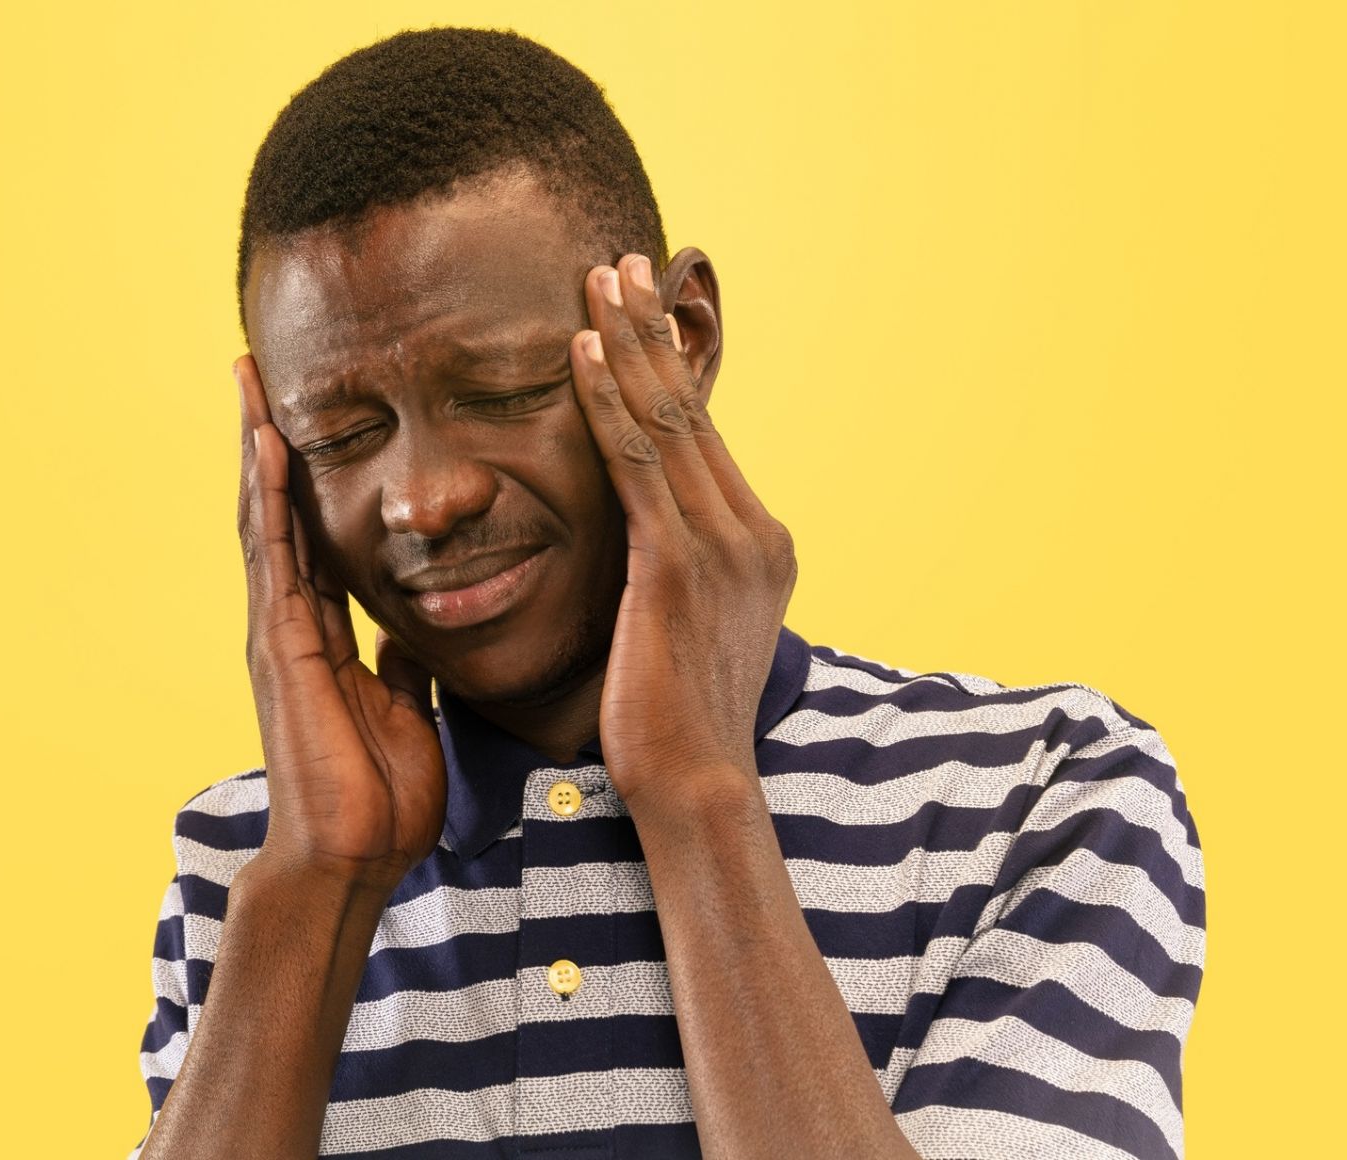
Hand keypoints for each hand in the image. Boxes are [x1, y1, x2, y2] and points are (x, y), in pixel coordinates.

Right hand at [235, 353, 446, 890]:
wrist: (353, 858)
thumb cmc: (378, 796)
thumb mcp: (407, 710)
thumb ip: (402, 664)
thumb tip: (415, 630)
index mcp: (326, 634)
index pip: (313, 535)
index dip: (306, 477)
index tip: (305, 417)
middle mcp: (293, 622)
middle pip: (278, 512)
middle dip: (268, 442)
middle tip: (259, 371)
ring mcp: (280, 631)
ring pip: (264, 520)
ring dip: (255, 449)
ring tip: (248, 380)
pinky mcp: (282, 646)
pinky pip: (274, 557)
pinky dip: (267, 499)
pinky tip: (264, 446)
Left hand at [570, 255, 797, 809]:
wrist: (695, 784)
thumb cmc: (678, 714)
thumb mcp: (695, 625)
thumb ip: (682, 568)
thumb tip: (649, 537)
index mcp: (762, 543)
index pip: (707, 439)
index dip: (670, 369)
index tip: (642, 314)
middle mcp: (754, 532)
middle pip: (693, 411)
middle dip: (654, 331)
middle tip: (622, 264)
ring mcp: (722, 545)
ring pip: (668, 422)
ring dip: (631, 343)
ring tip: (600, 280)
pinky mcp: (677, 565)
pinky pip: (636, 463)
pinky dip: (609, 400)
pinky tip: (584, 352)